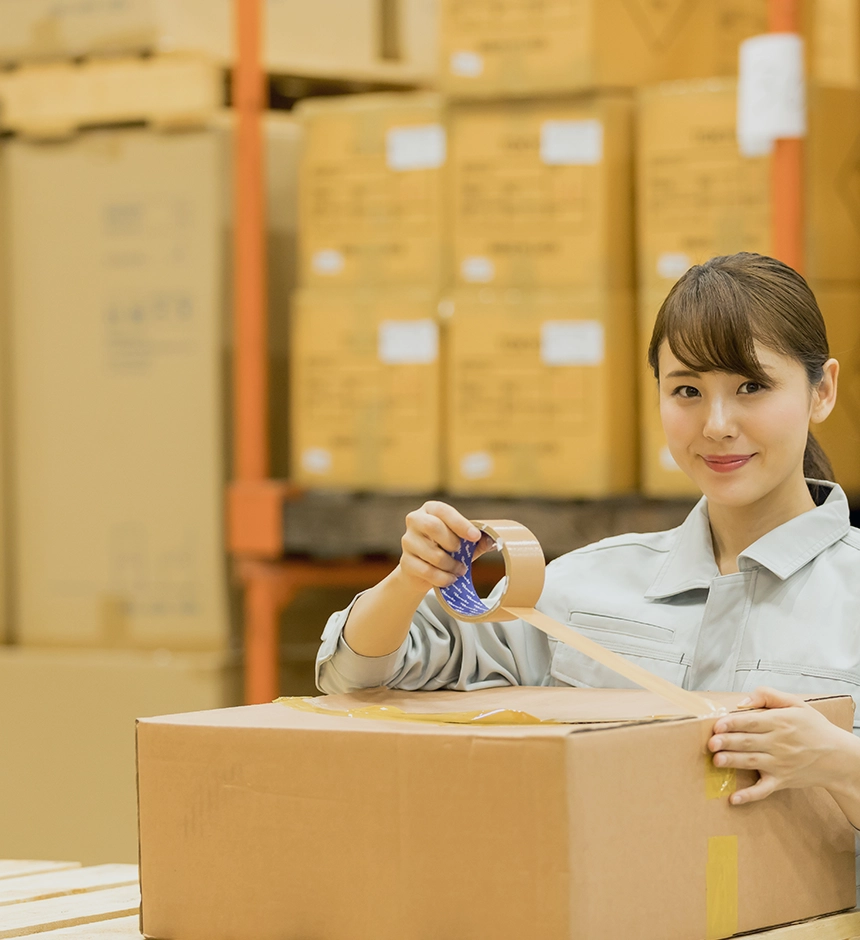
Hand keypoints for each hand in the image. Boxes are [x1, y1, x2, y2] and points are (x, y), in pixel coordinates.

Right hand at [397, 501, 495, 592]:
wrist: (421, 571)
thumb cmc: (444, 549)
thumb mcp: (461, 542)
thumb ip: (476, 540)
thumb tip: (492, 541)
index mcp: (430, 509)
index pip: (443, 511)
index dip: (460, 523)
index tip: (475, 536)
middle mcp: (415, 521)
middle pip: (433, 527)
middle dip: (452, 543)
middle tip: (461, 552)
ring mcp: (408, 541)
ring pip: (432, 553)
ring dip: (451, 565)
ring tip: (459, 569)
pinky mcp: (405, 562)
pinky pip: (427, 571)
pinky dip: (443, 578)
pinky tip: (450, 579)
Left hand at [708, 686, 849, 804]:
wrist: (838, 757)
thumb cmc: (814, 728)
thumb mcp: (796, 704)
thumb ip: (768, 696)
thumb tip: (743, 700)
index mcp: (780, 722)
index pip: (752, 722)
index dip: (733, 723)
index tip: (717, 724)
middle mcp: (779, 744)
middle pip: (748, 742)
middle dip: (728, 742)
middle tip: (710, 743)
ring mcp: (780, 764)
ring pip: (752, 762)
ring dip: (733, 762)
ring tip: (716, 761)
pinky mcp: (782, 780)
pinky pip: (764, 790)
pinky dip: (749, 795)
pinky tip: (734, 798)